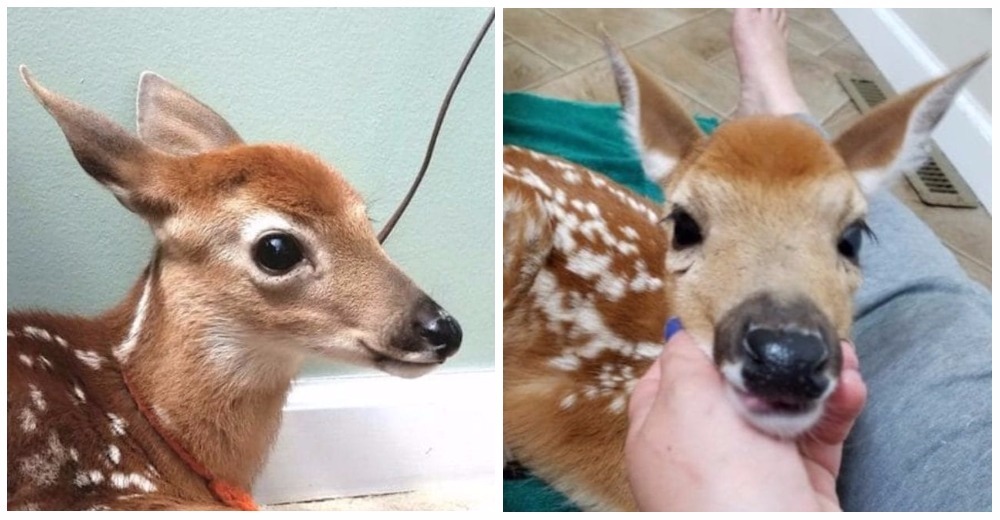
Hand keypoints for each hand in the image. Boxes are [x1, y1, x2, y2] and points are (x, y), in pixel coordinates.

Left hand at [625, 322, 866, 510]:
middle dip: (769, 354)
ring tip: (840, 351)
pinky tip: (851, 385)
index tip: (731, 313)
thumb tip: (681, 330)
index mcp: (660, 430)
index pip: (670, 376)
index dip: (699, 343)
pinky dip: (837, 407)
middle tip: (798, 326)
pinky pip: (820, 434)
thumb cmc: (716, 478)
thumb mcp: (685, 401)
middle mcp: (703, 449)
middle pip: (734, 386)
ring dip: (813, 375)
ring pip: (785, 405)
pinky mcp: (800, 484)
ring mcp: (753, 468)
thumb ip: (684, 359)